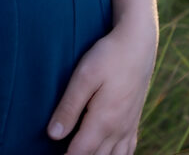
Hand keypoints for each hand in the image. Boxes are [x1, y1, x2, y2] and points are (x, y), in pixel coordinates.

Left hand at [46, 23, 156, 154]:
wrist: (138, 44)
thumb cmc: (108, 56)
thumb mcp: (84, 76)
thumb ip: (69, 106)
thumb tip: (53, 135)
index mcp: (103, 121)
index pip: (79, 153)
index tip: (50, 154)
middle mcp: (118, 130)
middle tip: (62, 152)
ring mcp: (128, 127)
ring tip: (81, 151)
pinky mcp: (134, 121)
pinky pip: (127, 151)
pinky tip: (107, 152)